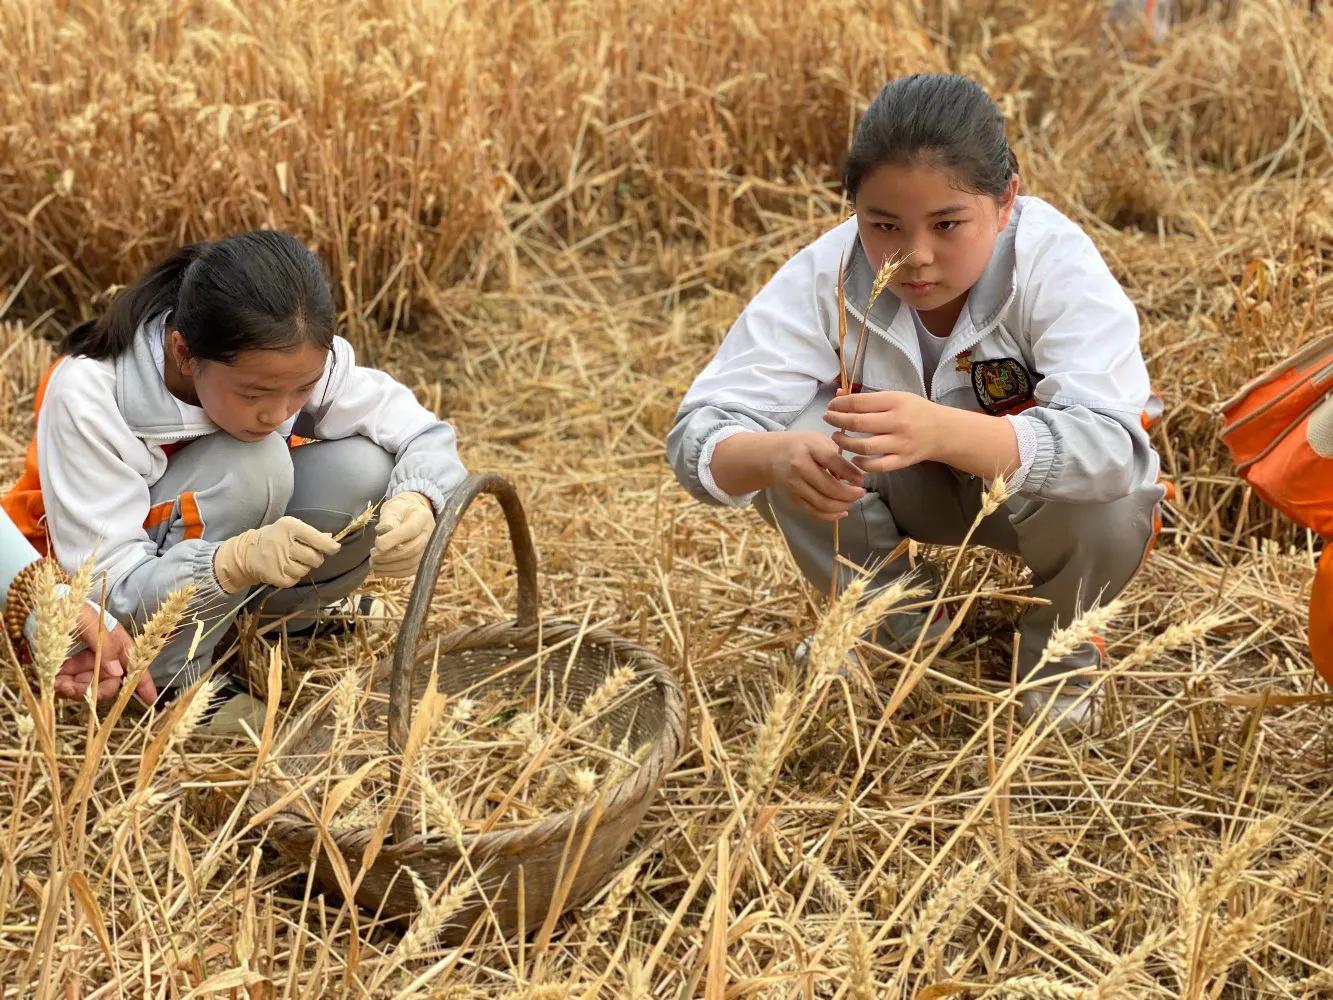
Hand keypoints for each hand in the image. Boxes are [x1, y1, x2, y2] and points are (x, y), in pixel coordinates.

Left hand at [53, 605, 154, 702]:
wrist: (42, 605)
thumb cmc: (70, 606)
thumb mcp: (89, 621)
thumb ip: (104, 646)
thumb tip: (117, 672)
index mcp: (117, 641)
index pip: (135, 664)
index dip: (143, 682)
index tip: (150, 699)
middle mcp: (107, 654)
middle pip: (110, 682)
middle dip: (92, 690)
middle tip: (69, 687)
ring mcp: (90, 662)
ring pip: (90, 686)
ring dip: (73, 689)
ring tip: (56, 682)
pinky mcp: (73, 667)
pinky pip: (74, 683)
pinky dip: (64, 685)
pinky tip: (54, 680)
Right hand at [213, 516, 341, 592]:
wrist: (246, 553)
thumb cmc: (274, 538)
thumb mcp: (290, 528)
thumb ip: (310, 533)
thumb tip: (330, 538)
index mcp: (289, 527)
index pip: (318, 539)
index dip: (330, 546)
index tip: (334, 548)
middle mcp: (283, 543)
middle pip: (315, 558)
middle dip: (316, 558)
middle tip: (307, 555)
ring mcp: (278, 561)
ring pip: (306, 570)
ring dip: (304, 567)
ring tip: (292, 561)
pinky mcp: (275, 576)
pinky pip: (295, 580)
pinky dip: (294, 576)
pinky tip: (285, 568)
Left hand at [372, 492, 434, 577]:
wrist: (411, 515)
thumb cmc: (400, 511)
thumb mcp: (392, 508)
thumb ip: (388, 519)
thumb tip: (384, 532)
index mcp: (423, 517)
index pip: (411, 530)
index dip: (394, 539)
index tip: (377, 544)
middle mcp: (430, 534)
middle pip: (412, 549)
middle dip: (389, 555)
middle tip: (373, 555)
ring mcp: (428, 549)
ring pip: (411, 563)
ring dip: (389, 566)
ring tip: (374, 563)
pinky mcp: (422, 561)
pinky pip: (409, 571)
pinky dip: (393, 573)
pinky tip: (380, 569)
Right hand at [765, 431, 865, 522]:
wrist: (772, 455)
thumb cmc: (801, 446)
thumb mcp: (818, 440)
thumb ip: (836, 456)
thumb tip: (852, 478)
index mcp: (809, 448)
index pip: (833, 461)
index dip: (851, 473)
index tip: (862, 480)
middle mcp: (799, 467)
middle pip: (829, 488)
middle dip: (850, 494)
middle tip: (861, 493)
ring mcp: (794, 485)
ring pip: (823, 503)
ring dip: (843, 506)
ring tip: (852, 501)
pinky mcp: (792, 499)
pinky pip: (814, 512)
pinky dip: (831, 516)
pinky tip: (842, 512)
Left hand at [823, 391, 944, 472]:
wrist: (942, 431)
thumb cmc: (915, 411)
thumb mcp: (895, 397)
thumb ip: (868, 399)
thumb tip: (838, 396)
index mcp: (895, 402)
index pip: (860, 403)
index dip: (840, 405)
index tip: (831, 406)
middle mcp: (898, 422)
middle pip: (858, 424)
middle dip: (837, 421)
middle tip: (828, 419)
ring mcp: (901, 444)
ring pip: (865, 446)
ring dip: (845, 443)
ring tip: (837, 437)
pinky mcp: (903, 461)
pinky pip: (878, 466)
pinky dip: (862, 464)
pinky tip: (854, 457)